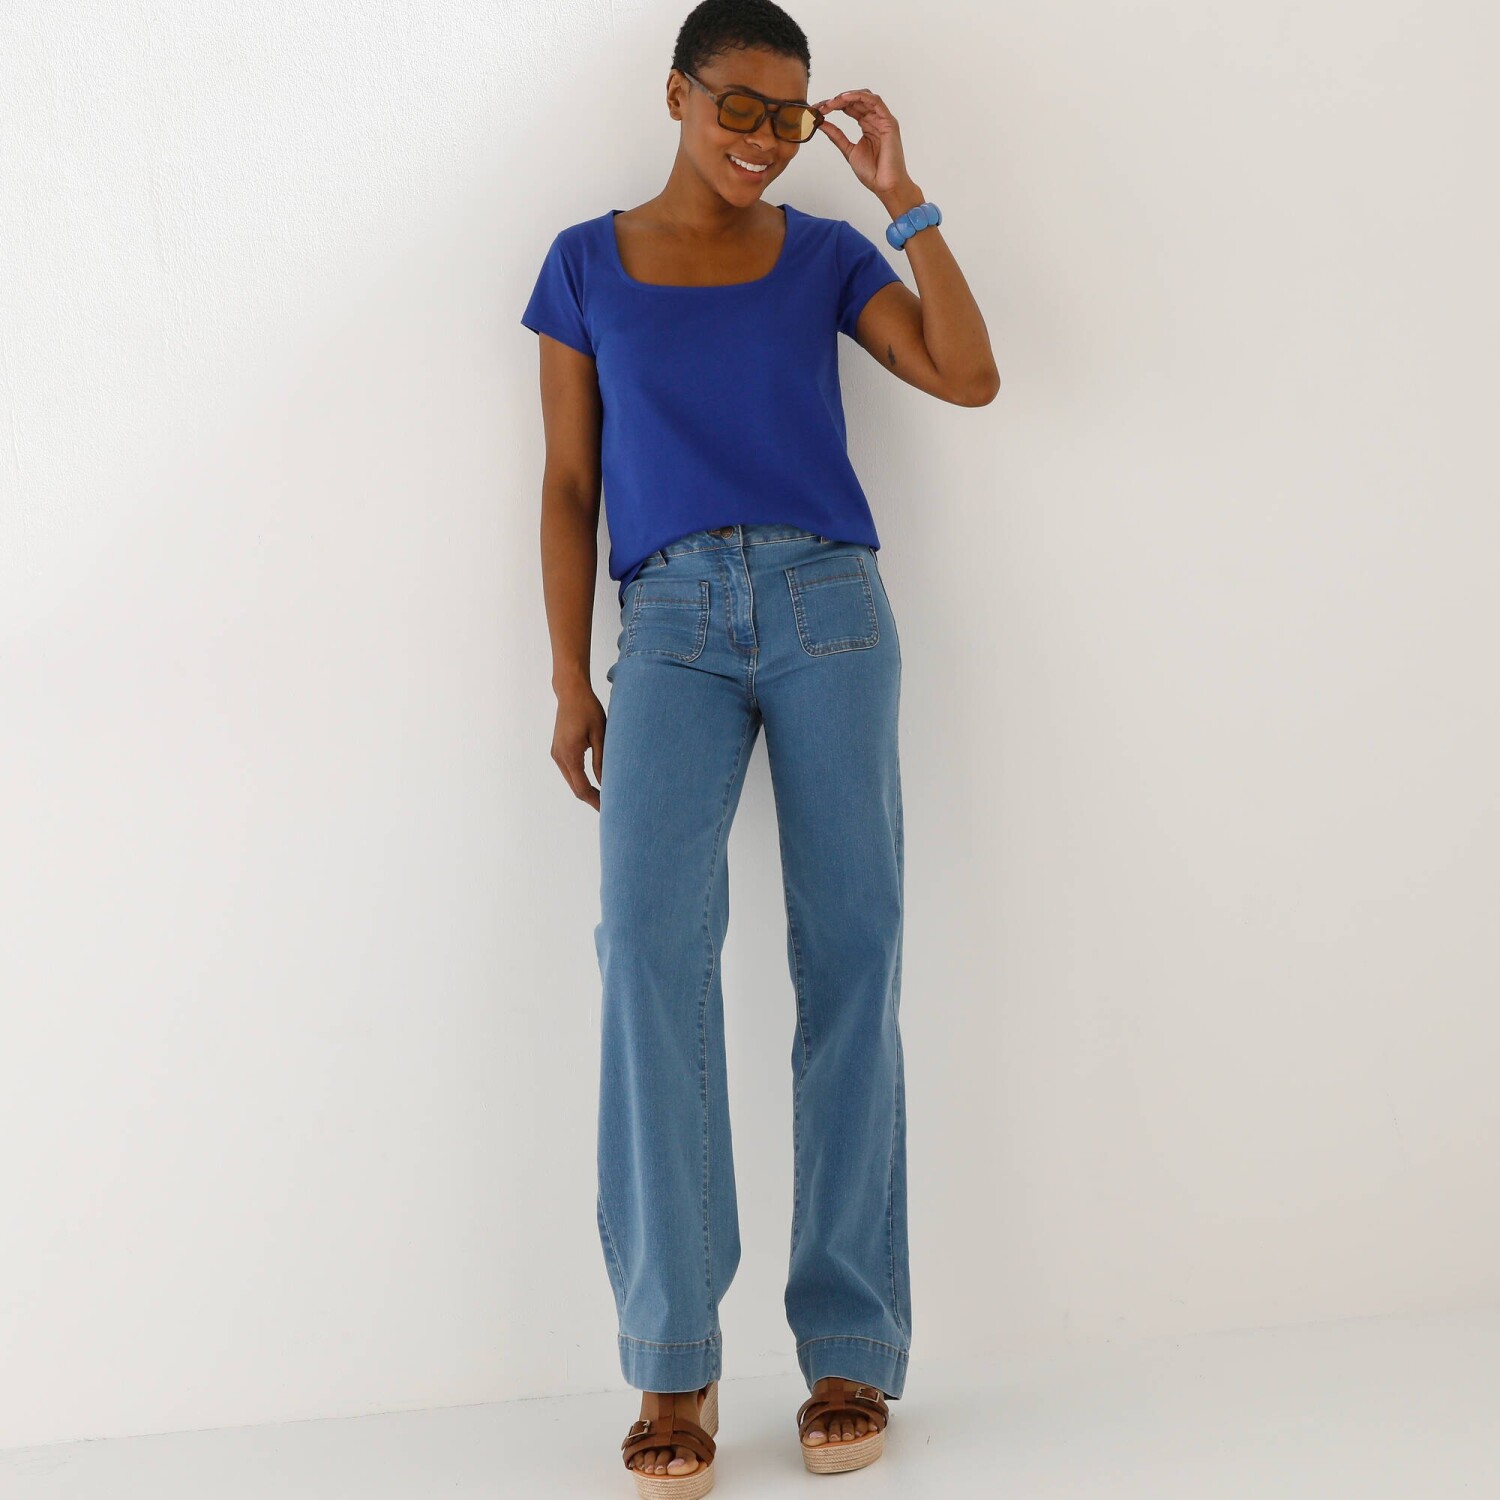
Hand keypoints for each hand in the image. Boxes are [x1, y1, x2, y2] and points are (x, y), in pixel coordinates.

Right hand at [552, 682, 606, 810]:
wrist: (571, 693)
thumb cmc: (588, 710)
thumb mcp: (600, 735)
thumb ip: (602, 761)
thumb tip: (606, 784)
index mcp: (570, 755)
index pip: (582, 788)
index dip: (595, 801)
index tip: (608, 809)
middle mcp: (559, 757)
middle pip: (575, 788)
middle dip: (591, 798)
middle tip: (610, 806)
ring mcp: (556, 754)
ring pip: (572, 780)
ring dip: (586, 789)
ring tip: (605, 795)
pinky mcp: (558, 750)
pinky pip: (569, 771)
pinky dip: (581, 779)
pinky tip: (594, 781)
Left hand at [810, 89, 913, 199]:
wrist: (885, 186)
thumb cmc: (873, 172)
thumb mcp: (848, 150)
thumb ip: (836, 135)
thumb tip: (821, 123)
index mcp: (867, 126)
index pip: (849, 108)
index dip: (833, 106)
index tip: (817, 109)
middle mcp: (875, 120)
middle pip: (855, 101)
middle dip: (836, 101)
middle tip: (820, 106)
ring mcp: (883, 120)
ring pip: (864, 97)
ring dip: (846, 97)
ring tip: (830, 103)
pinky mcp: (889, 122)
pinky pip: (875, 102)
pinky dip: (860, 96)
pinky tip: (845, 99)